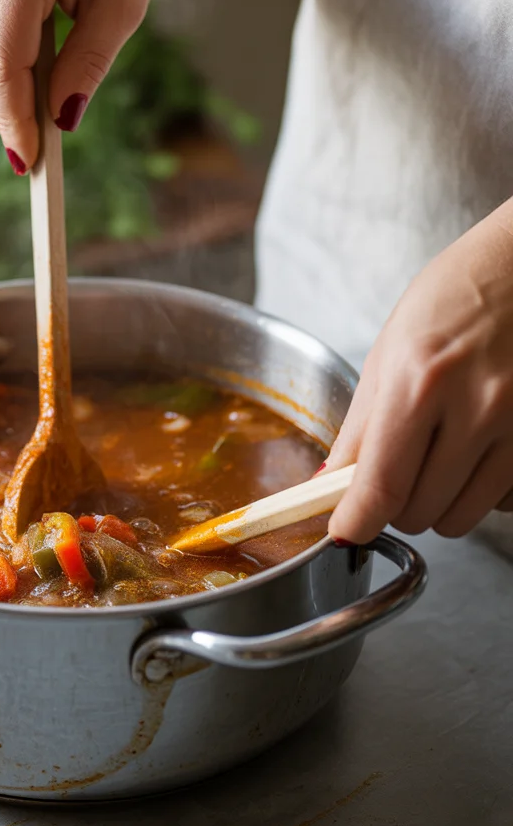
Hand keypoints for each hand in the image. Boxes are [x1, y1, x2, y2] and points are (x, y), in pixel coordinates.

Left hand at [326, 199, 512, 543]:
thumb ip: (362, 425)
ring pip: (463, 517)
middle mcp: (478, 407)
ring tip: (440, 453)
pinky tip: (481, 450)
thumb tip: (330, 484)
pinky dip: (483, 491)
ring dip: (440, 501)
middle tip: (396, 468)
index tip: (345, 530)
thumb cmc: (460, 295)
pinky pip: (504, 503)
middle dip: (396, 503)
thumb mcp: (392, 349)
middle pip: (419, 511)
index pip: (381, 485)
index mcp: (422, 379)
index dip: (356, 521)